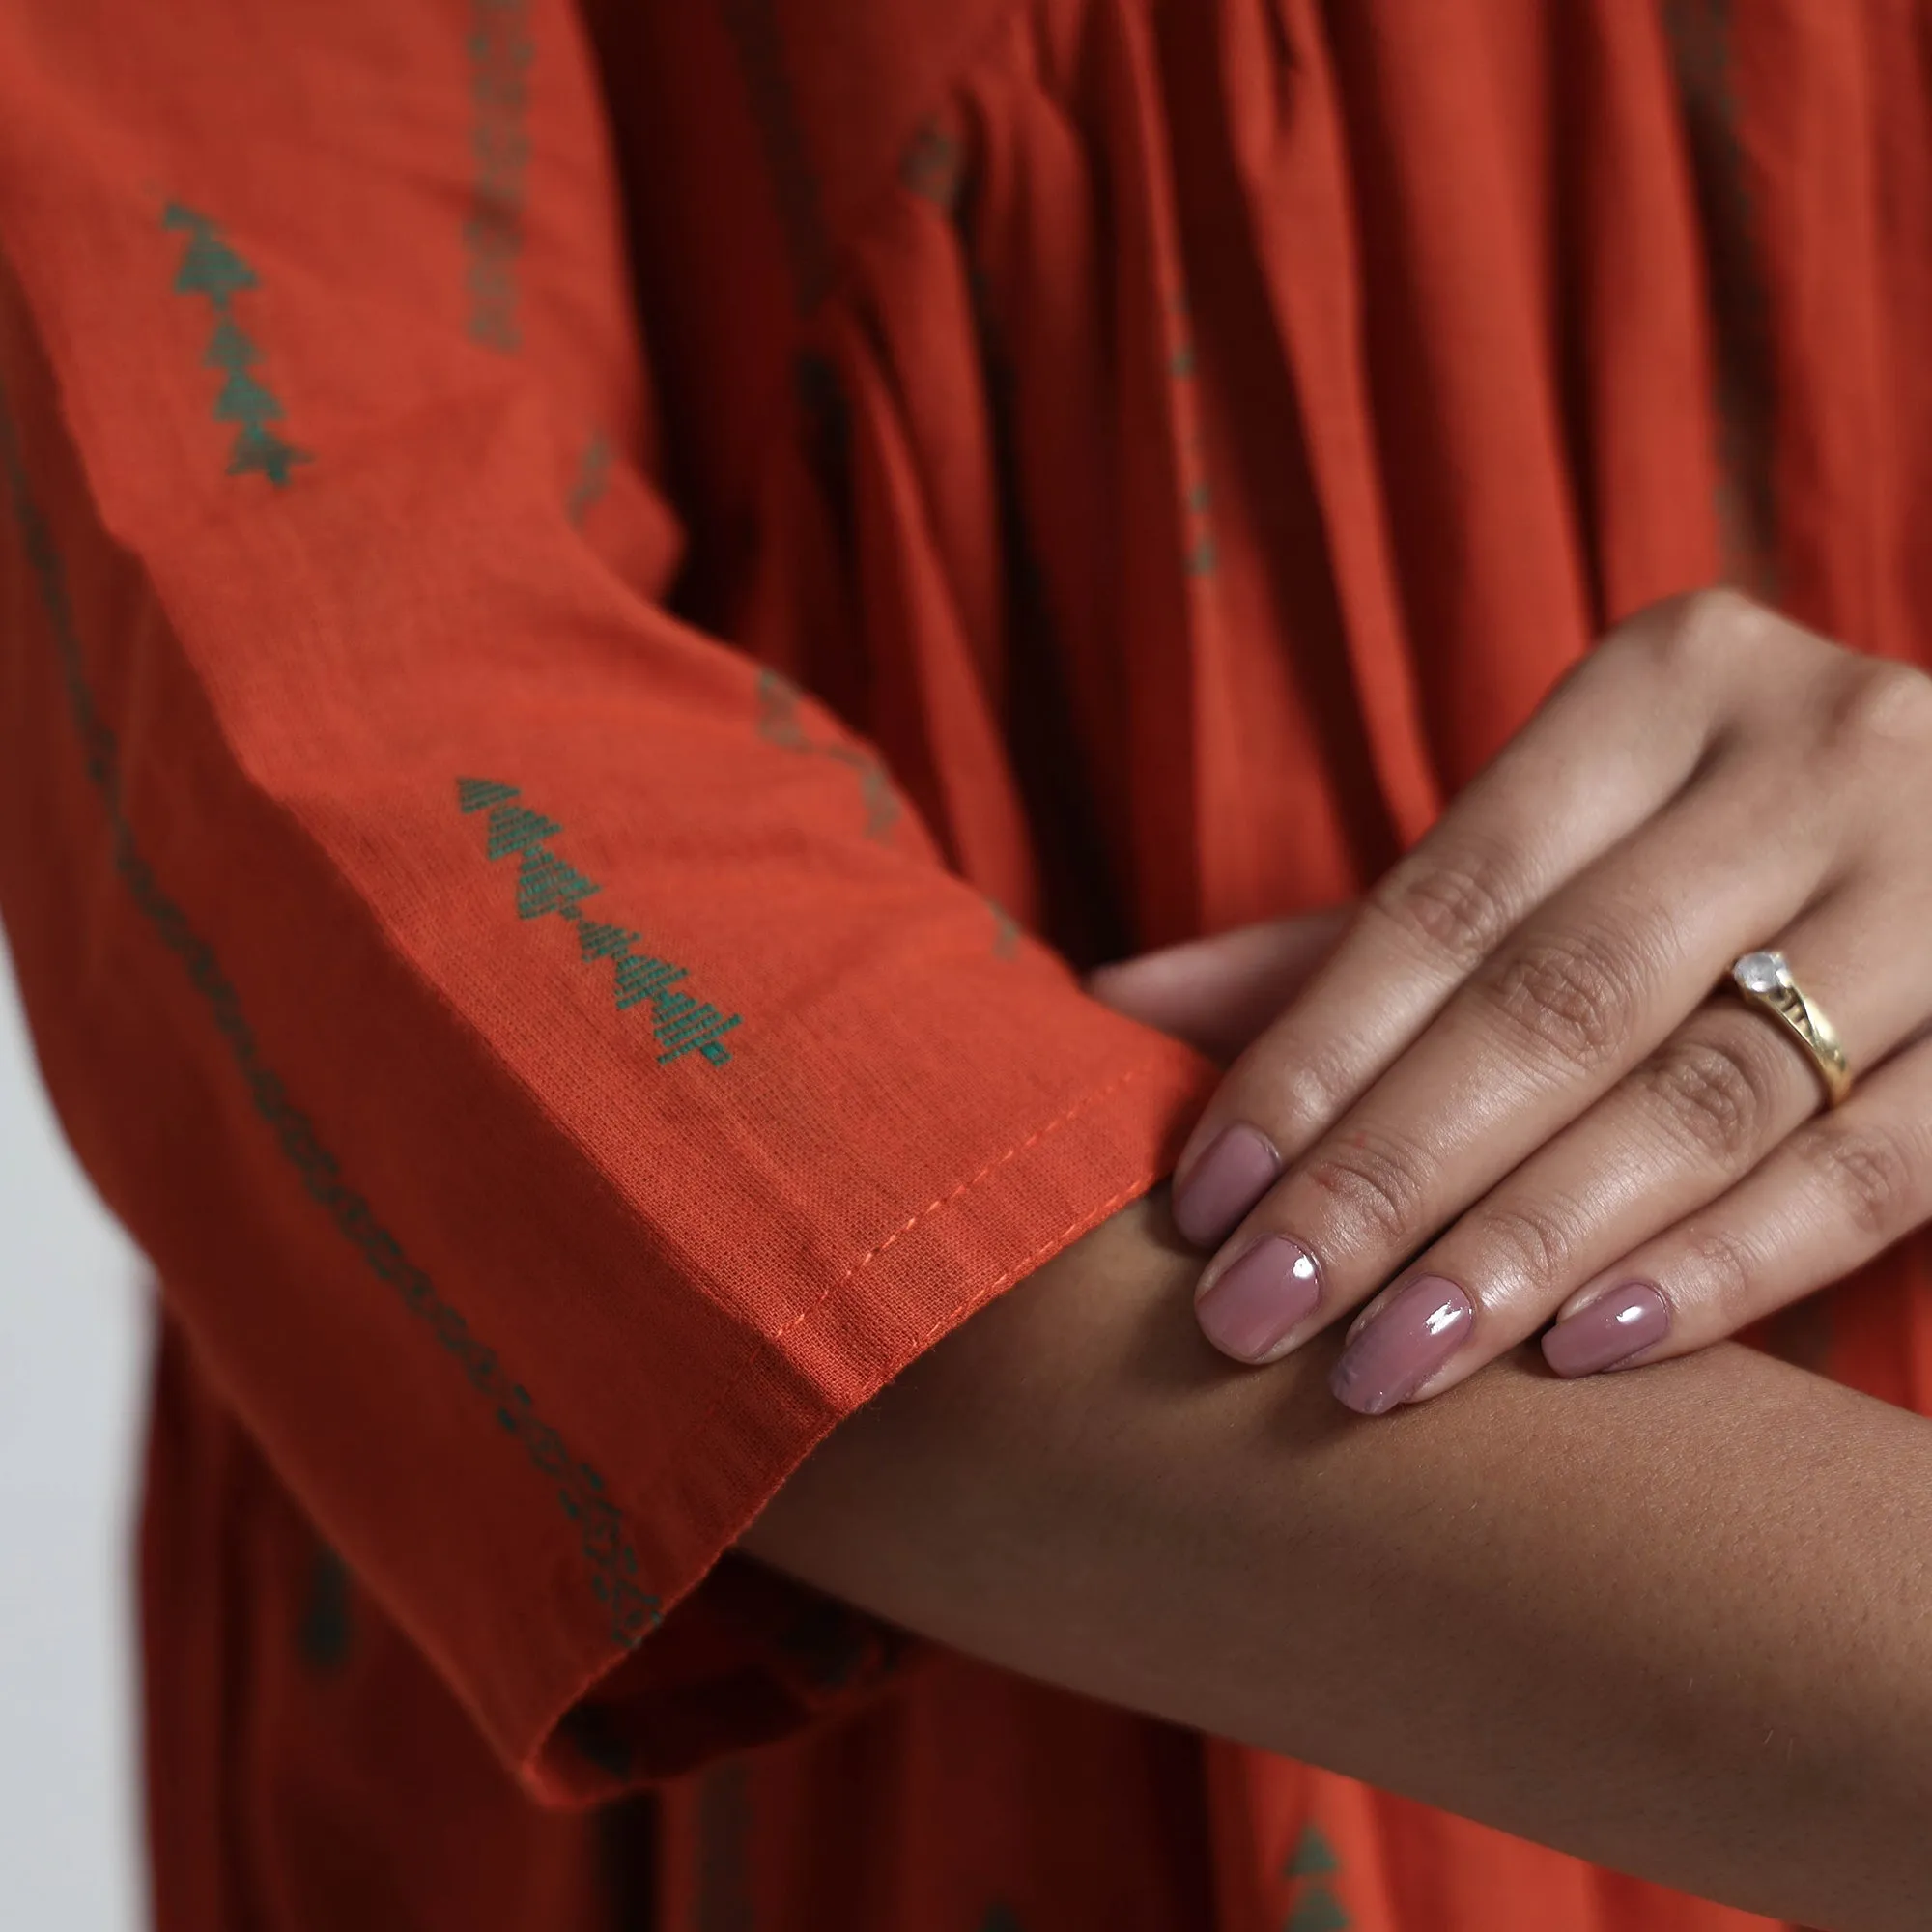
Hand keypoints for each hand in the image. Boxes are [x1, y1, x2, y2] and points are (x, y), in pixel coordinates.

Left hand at [1113, 590, 1931, 1411]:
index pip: (1447, 898)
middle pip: (1554, 1001)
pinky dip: (1721, 1269)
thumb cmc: (1725, 856)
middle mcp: (1818, 752)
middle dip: (1387, 1176)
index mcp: (1669, 683)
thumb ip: (1354, 939)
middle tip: (1254, 1315)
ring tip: (1384, 1364)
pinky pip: (1872, 1171)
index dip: (1312, 1055)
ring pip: (1704, 1094)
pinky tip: (1582, 1354)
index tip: (1202, 1201)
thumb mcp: (1560, 849)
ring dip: (1523, 1247)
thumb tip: (1113, 1003)